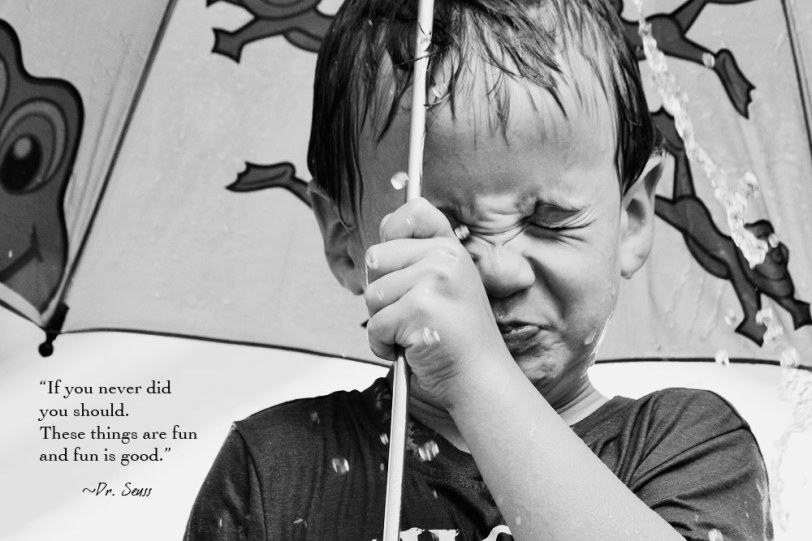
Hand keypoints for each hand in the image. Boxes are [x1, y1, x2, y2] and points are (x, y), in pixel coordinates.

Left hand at [364, 198, 510, 407]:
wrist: (480, 378)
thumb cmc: (458, 338)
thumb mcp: (446, 284)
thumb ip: (417, 257)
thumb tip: (380, 239)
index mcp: (451, 248)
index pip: (412, 212)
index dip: (392, 232)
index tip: (397, 260)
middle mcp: (445, 257)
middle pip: (376, 258)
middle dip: (382, 293)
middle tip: (410, 313)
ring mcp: (434, 281)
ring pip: (371, 294)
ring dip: (383, 322)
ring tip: (413, 332)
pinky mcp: (421, 308)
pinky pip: (375, 324)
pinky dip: (384, 345)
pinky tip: (411, 349)